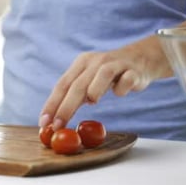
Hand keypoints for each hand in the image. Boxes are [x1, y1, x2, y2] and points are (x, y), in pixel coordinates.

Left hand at [39, 36, 170, 129]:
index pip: (62, 85)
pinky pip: (127, 80)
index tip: (44, 123)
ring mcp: (115, 64)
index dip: (52, 104)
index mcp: (81, 63)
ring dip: (94, 90)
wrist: (141, 59)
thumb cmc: (110, 75)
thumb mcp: (90, 80)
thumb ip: (76, 96)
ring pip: (102, 75)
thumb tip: (58, 120)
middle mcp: (96, 61)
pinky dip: (122, 88)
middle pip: (78, 85)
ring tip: (92, 102)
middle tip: (58, 125)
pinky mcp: (133, 70)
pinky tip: (119, 93)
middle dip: (65, 107)